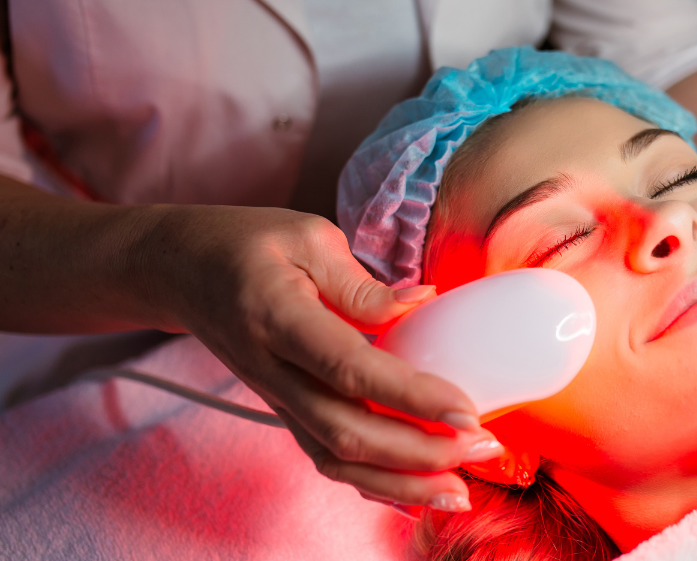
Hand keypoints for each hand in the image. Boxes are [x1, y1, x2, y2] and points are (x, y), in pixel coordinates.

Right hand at [143, 206, 504, 513]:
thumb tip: (424, 302)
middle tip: (485, 449)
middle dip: (421, 452)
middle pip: (348, 431)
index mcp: (280, 318)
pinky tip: (419, 491)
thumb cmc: (245, 244)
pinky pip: (328, 458)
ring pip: (337, 459)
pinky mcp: (284, 411)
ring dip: (402, 483)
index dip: (411, 396)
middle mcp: (274, 371)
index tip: (468, 411)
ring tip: (461, 489)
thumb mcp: (306, 237)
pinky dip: (374, 483)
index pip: (351, 369)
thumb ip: (362, 282)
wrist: (178, 271)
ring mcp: (277, 398)